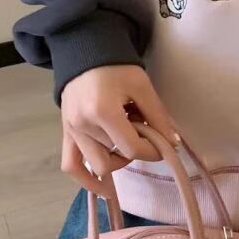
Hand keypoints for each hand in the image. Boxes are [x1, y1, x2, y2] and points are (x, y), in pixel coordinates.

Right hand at [60, 65, 179, 194]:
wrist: (86, 52)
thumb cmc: (116, 66)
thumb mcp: (142, 86)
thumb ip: (158, 115)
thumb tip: (173, 142)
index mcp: (103, 112)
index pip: (131, 148)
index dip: (152, 151)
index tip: (164, 144)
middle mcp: (83, 125)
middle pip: (114, 159)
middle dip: (135, 153)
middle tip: (145, 137)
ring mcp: (71, 131)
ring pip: (95, 166)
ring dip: (116, 162)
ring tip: (127, 148)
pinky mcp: (66, 132)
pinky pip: (70, 165)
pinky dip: (86, 179)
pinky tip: (103, 186)